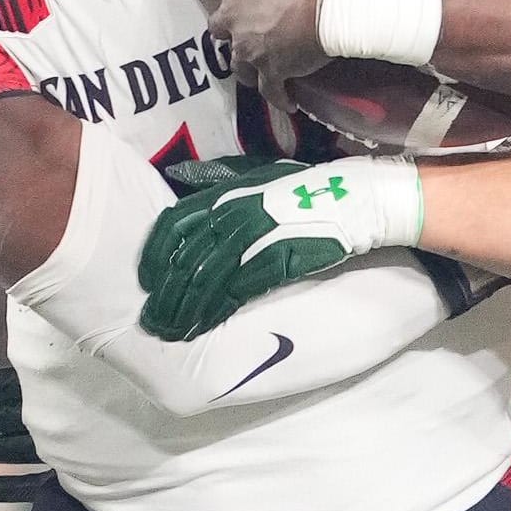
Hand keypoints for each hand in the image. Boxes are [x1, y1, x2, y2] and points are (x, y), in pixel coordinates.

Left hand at [138, 155, 420, 340]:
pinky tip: (209, 321)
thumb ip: (231, 191)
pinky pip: (244, 283)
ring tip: (175, 329)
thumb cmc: (313, 191)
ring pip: (211, 274)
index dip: (157, 253)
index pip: (178, 221)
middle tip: (155, 320)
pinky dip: (222, 304)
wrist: (363, 197)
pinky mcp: (286, 253)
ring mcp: (262, 232)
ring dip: (189, 305)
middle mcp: (240, 210)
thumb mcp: (265, 181)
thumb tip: (195, 192)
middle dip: (168, 292)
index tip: (147, 280)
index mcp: (231, 192)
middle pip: (189, 255)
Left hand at [195, 0, 340, 110]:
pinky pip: (267, 89)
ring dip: (242, 59)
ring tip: (253, 60)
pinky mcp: (270, 71)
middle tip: (236, 19)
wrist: (335, 15)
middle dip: (225, 22)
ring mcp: (249, 49)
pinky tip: (283, 100)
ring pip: (236, 60)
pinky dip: (275, 94)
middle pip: (217, 23)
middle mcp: (234, 19)